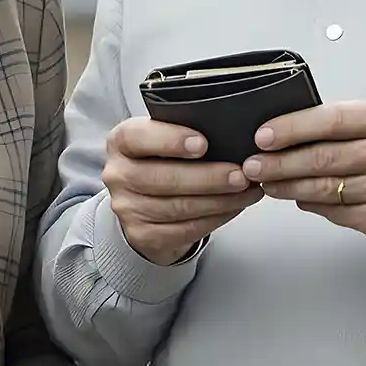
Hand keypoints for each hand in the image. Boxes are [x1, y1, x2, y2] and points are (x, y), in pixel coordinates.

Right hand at [102, 118, 262, 266]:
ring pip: (179, 207)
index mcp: (121, 142)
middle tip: (241, 174)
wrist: (144, 202)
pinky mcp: (142, 235)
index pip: (138, 138)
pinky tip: (234, 207)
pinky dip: (216, 218)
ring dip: (220, 200)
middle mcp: (118, 175)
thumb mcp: (161, 137)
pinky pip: (185, 229)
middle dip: (208, 177)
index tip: (202, 143)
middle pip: (164, 178)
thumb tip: (230, 131)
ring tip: (247, 190)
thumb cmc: (161, 161)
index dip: (170, 140)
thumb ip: (182, 130)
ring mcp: (127, 208)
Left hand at [240, 101, 365, 255]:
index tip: (263, 135)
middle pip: (319, 157)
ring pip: (321, 187)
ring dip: (286, 186)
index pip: (329, 119)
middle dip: (277, 162)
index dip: (290, 128)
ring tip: (265, 182)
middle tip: (251, 164)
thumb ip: (349, 124)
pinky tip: (298, 198)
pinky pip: (334, 212)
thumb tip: (292, 131)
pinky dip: (311, 204)